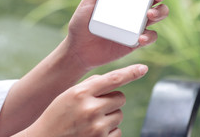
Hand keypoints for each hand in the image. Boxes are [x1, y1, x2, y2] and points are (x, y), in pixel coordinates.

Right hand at [23, 64, 147, 136]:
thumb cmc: (56, 115)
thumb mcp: (68, 95)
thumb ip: (89, 85)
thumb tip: (113, 80)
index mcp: (80, 93)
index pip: (112, 79)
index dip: (130, 72)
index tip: (142, 68)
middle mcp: (91, 109)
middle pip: (120, 97)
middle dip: (112, 99)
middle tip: (97, 105)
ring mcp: (97, 127)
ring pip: (119, 114)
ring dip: (110, 115)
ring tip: (90, 120)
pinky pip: (118, 131)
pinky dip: (109, 130)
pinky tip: (92, 131)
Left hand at [65, 0, 168, 69]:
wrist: (77, 50)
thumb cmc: (81, 24)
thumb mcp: (88, 1)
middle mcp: (133, 11)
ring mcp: (136, 26)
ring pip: (158, 16)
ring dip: (159, 13)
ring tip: (148, 15)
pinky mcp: (135, 42)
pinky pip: (150, 37)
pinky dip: (149, 36)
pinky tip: (140, 37)